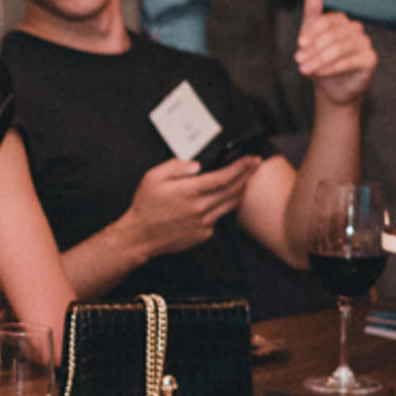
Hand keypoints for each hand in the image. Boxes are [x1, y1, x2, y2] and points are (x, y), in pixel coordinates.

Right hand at [123, 155, 254, 256]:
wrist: (140, 236)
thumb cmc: (145, 206)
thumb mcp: (153, 177)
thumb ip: (175, 166)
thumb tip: (196, 166)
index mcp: (189, 192)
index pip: (223, 177)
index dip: (240, 167)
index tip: (250, 159)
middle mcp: (200, 208)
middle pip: (233, 190)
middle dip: (247, 175)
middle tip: (256, 164)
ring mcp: (203, 223)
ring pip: (230, 205)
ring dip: (240, 190)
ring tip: (245, 180)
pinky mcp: (203, 234)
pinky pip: (218, 218)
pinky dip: (222, 207)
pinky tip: (220, 200)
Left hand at [291, 0, 375, 107]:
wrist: (331, 88)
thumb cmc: (320, 59)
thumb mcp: (311, 38)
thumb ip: (312, 15)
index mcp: (341, 20)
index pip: (327, 21)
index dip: (312, 32)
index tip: (300, 44)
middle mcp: (355, 29)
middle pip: (334, 34)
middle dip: (314, 49)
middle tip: (299, 60)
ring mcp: (364, 43)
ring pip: (341, 47)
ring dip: (321, 59)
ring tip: (306, 69)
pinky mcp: (370, 59)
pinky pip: (352, 60)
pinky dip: (334, 67)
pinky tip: (321, 73)